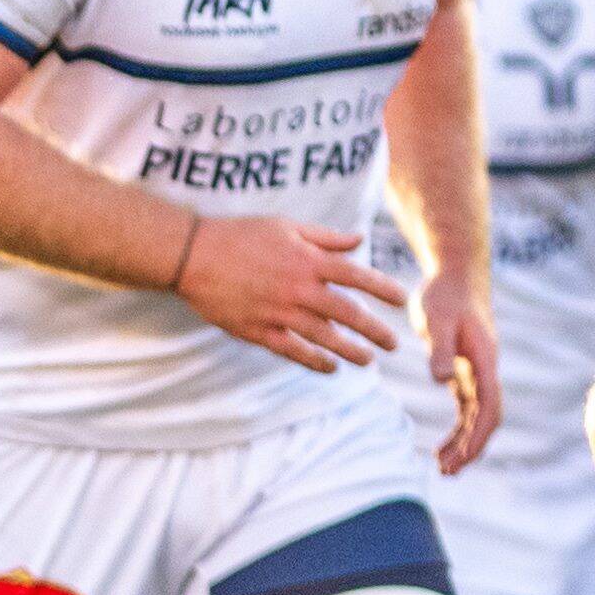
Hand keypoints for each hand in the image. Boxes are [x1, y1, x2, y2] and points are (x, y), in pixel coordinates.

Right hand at [175, 213, 404, 371]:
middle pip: (347, 313)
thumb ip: (325, 237)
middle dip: (375, 330)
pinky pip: (293, 351)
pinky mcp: (259, 330)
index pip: (356, 275)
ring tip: (368, 360)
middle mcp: (298, 288)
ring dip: (350, 351)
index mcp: (307, 259)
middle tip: (393, 343)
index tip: (401, 300)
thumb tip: (358, 240)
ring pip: (324, 337)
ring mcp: (279, 312)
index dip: (382, 288)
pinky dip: (315, 361)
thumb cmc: (241, 235)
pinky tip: (331, 368)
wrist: (193, 255)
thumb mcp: (285, 226)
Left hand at [422, 265, 500, 475]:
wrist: (454, 274)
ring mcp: (477, 373)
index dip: (477, 436)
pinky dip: (458, 430)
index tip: (461, 459)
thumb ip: (440, 349)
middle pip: (487, 419)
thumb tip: (442, 380)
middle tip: (447, 472)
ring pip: (477, 418)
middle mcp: (486, 371)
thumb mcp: (436, 319)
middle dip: (471, 448)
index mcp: (485, 361)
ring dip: (464, 444)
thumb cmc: (445, 294)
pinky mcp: (465, 371)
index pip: (489, 407)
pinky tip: (442, 448)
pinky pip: (466, 410)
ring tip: (442, 468)